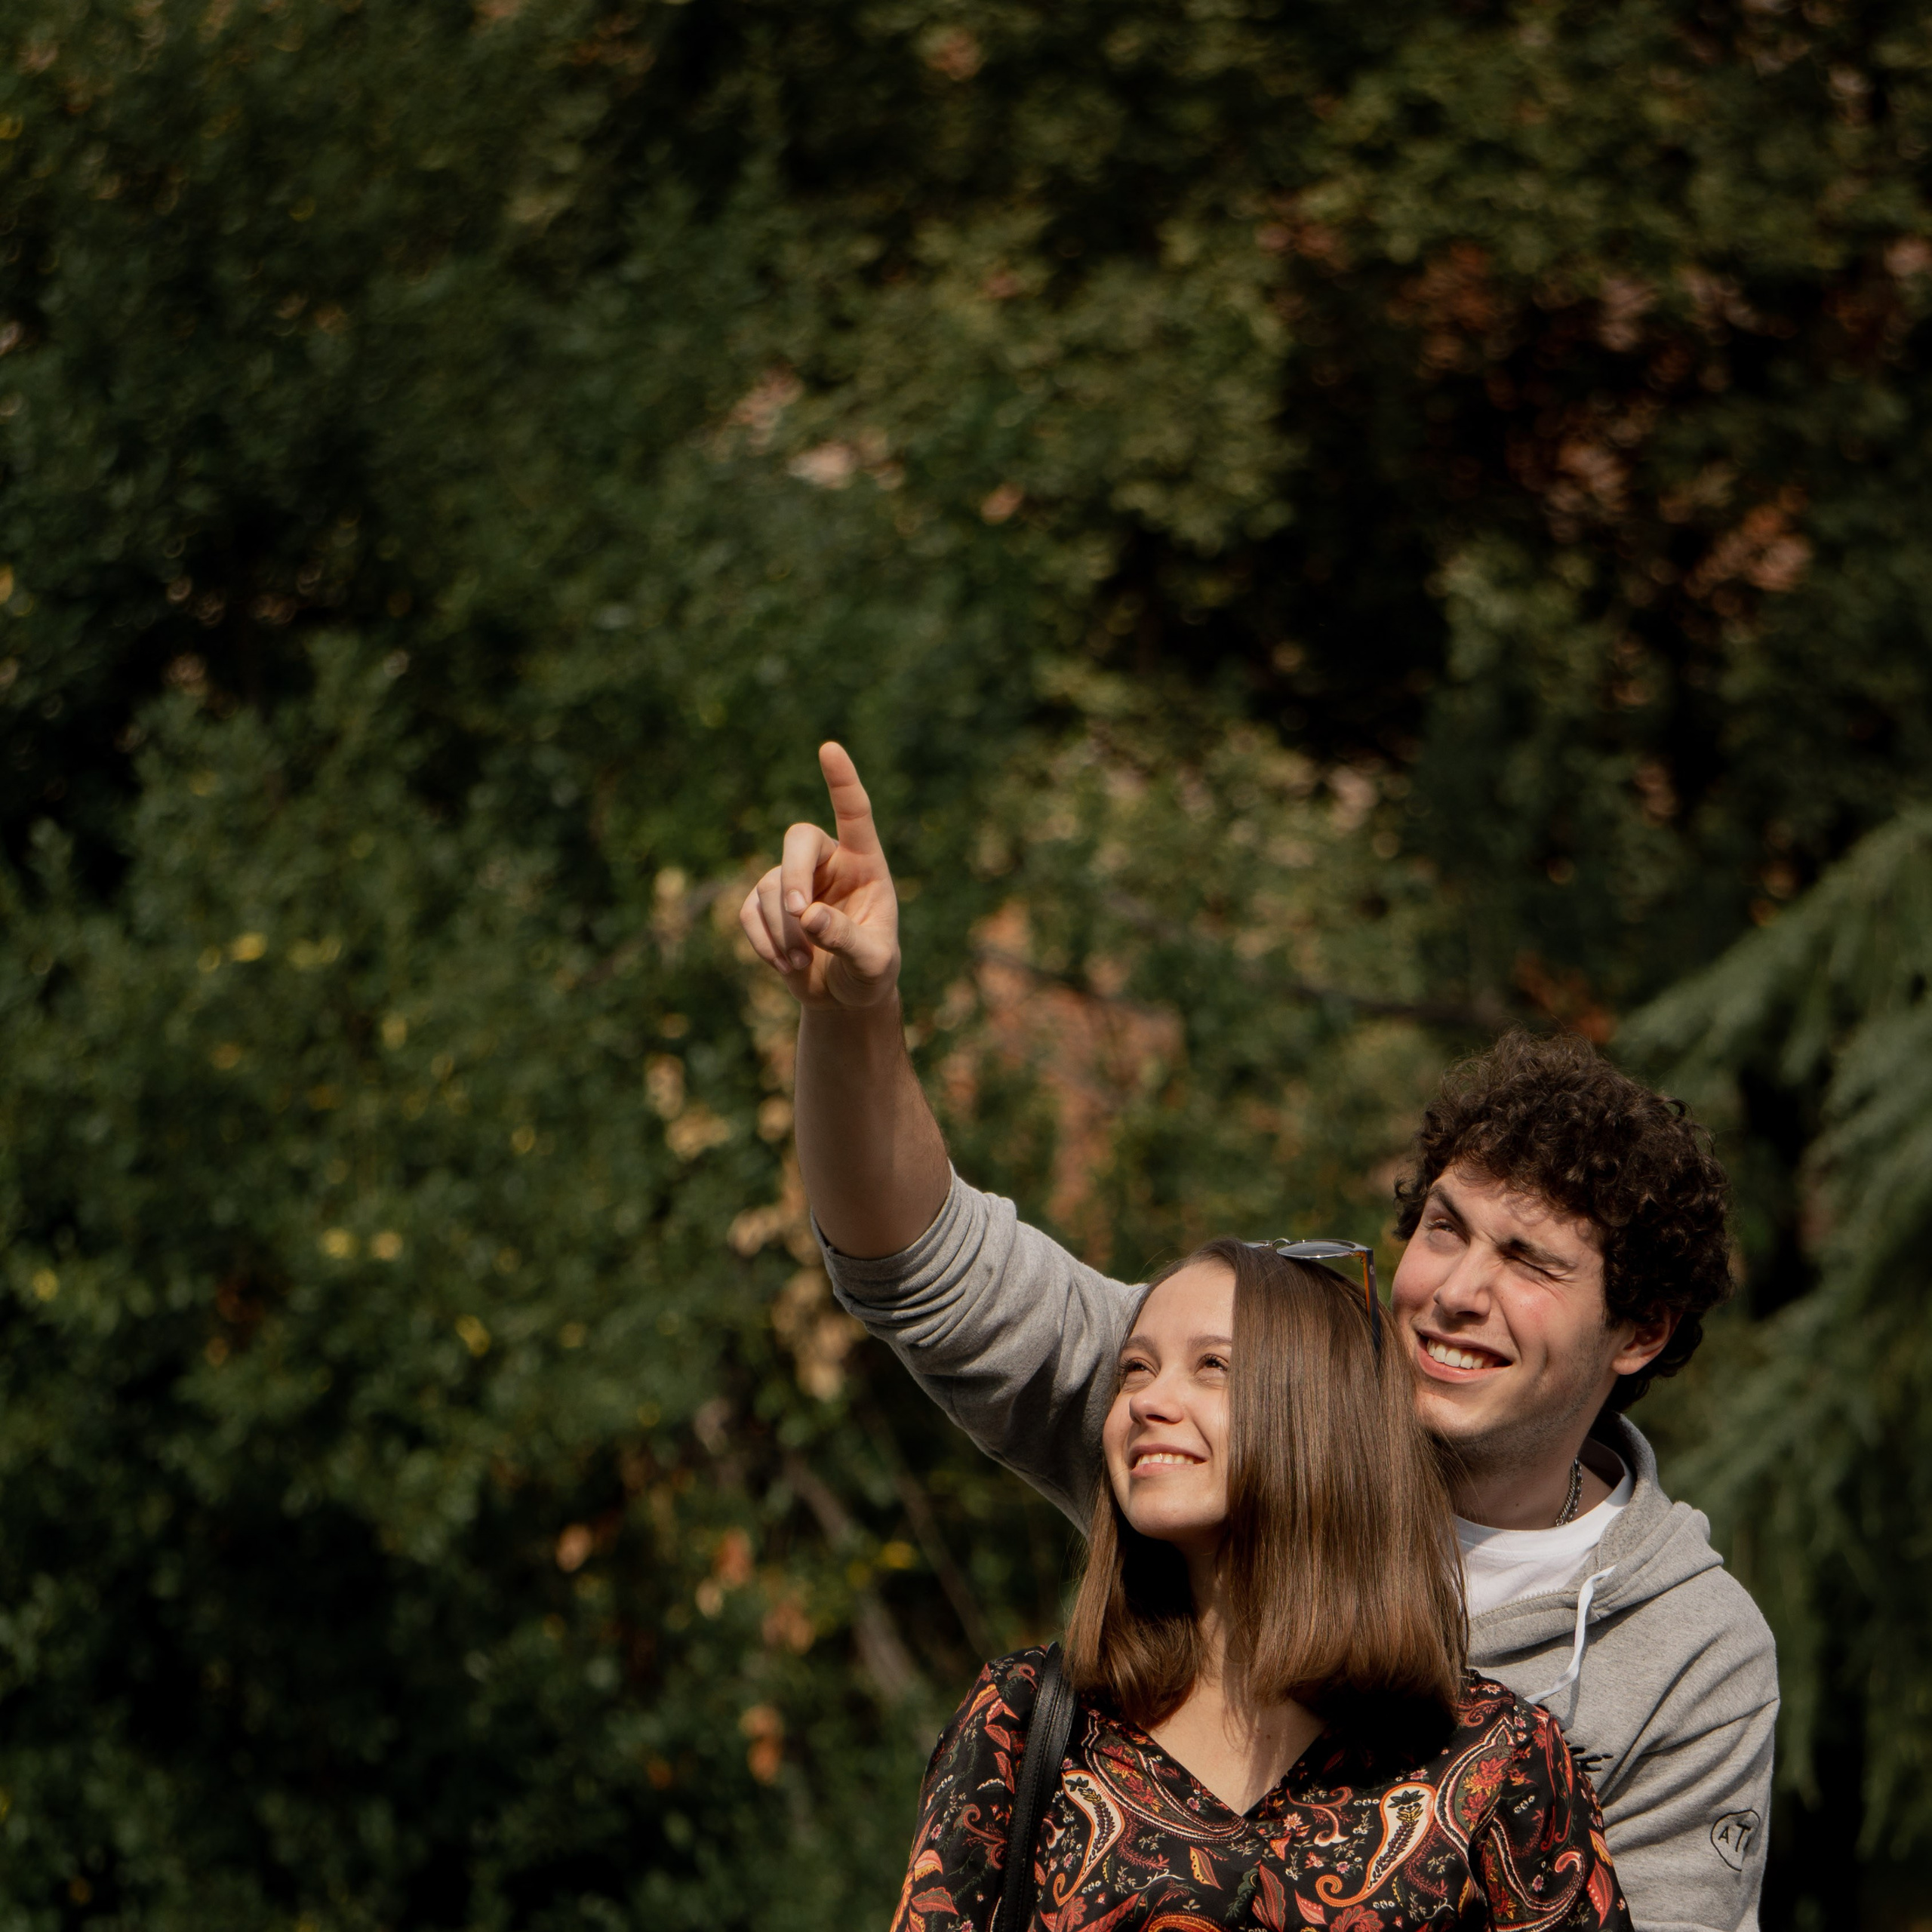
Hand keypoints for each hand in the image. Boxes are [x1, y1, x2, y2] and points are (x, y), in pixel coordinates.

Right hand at [740, 742, 901, 1011]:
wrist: (843, 998)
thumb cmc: (869, 973)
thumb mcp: (872, 963)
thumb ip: (846, 937)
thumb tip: (808, 914)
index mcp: (866, 863)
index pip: (854, 814)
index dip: (842, 782)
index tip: (829, 749)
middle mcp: (829, 862)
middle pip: (798, 839)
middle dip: (794, 875)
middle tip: (801, 912)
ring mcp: (793, 880)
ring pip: (771, 886)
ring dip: (783, 930)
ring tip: (801, 964)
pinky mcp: (765, 905)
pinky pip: (749, 912)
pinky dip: (763, 941)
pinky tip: (785, 965)